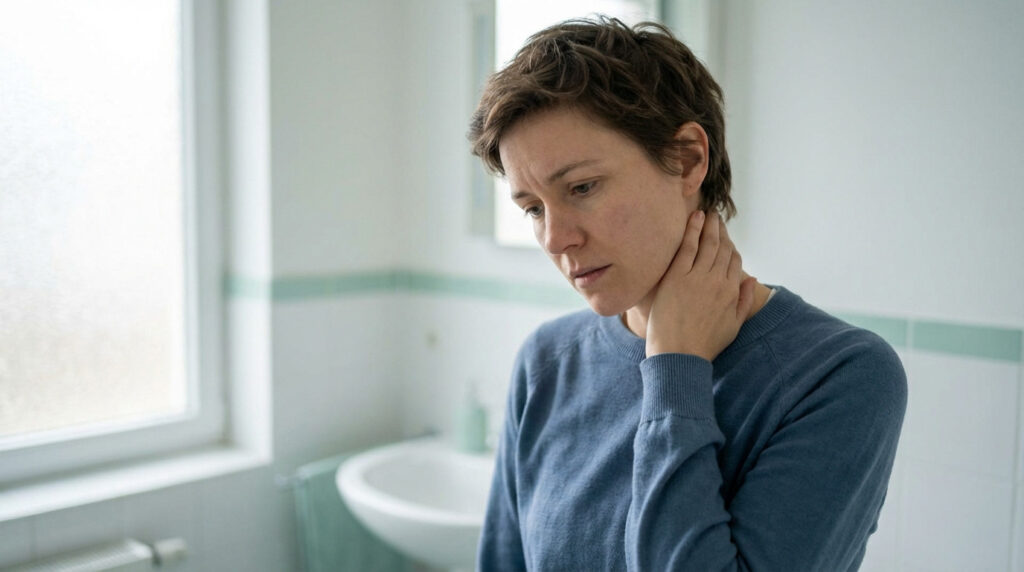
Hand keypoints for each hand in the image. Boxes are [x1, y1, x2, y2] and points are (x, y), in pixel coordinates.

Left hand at [645, 210, 757, 360]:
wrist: (679, 356)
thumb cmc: (703, 345)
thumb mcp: (733, 326)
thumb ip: (745, 301)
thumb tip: (752, 279)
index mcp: (731, 292)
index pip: (734, 261)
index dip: (730, 246)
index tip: (725, 236)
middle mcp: (718, 281)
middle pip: (722, 248)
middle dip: (720, 230)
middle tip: (716, 216)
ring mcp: (697, 277)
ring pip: (707, 244)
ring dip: (709, 225)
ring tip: (707, 213)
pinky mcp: (677, 277)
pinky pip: (687, 247)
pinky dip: (692, 230)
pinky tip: (694, 217)